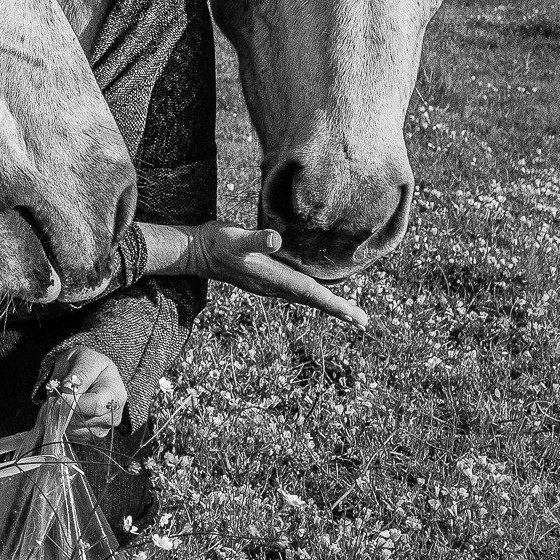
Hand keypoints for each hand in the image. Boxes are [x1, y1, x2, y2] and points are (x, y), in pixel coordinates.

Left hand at [40, 345, 126, 441]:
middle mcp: (113, 415)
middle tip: (56, 395)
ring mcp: (101, 428)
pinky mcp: (89, 435)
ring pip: (74, 429)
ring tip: (60, 399)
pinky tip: (62, 409)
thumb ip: (80, 373)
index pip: (95, 406)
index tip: (61, 394)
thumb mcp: (84, 359)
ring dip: (60, 416)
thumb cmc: (87, 363)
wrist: (87, 372)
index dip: (74, 402)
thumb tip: (68, 388)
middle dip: (64, 409)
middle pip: (83, 421)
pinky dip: (61, 422)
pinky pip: (70, 434)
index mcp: (115, 394)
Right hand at [179, 223, 369, 327]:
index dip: (335, 304)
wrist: (195, 252)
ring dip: (328, 305)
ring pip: (306, 298)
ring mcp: (269, 285)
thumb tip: (274, 240)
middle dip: (339, 311)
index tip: (356, 316)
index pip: (311, 294)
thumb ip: (255, 239)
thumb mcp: (234, 238)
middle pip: (313, 301)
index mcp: (273, 278)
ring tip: (349, 313)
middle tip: (364, 322)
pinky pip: (297, 291)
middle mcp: (274, 286)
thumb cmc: (215, 242)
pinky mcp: (265, 278)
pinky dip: (314, 296)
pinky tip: (317, 293)